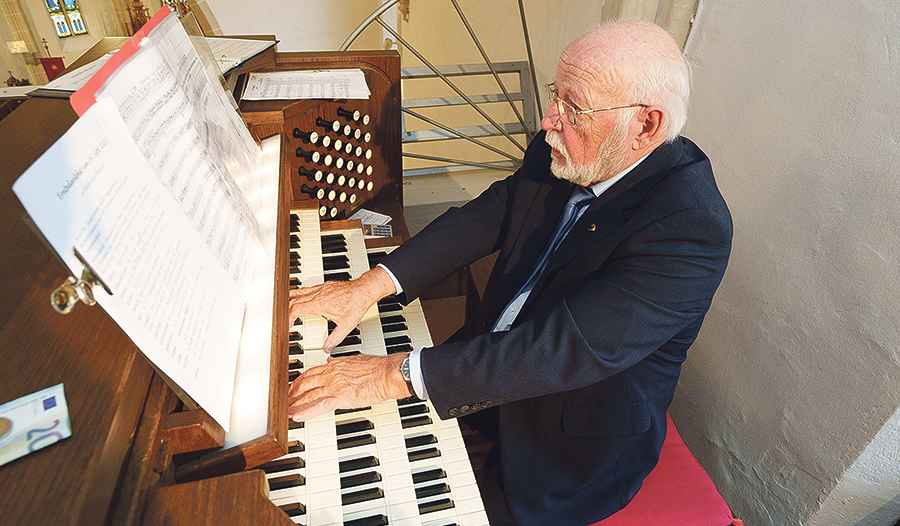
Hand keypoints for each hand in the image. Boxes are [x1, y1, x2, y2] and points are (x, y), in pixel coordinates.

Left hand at [287, 352, 410, 421]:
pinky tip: (297, 416)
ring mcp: (334, 386)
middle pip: (305, 384)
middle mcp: (331, 375)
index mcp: (335, 366)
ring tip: (286, 411)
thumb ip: (341, 361)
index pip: (310, 373)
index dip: (299, 381)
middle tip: (285, 401)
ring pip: (308, 396)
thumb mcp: (355, 359)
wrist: (387, 374)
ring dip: (295, 404)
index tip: (294, 386)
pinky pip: (319, 406)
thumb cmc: (377, 367)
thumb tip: (331, 361)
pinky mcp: (341, 398)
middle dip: (292, 393)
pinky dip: (306, 412)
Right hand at [289, 266, 395, 351]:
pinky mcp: (325, 285)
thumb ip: (335, 338)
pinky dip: (302, 294)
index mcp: (319, 304)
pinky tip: (304, 297)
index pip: (296, 310)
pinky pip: (309, 288)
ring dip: (291, 299)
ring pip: (300, 291)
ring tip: (285, 304)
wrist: (364, 289)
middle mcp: (318, 295)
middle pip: (295, 301)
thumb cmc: (356, 304)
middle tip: (286, 319)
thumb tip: (327, 348)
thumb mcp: (346, 326)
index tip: (288, 325)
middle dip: (287, 310)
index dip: (288, 318)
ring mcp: (321, 289)